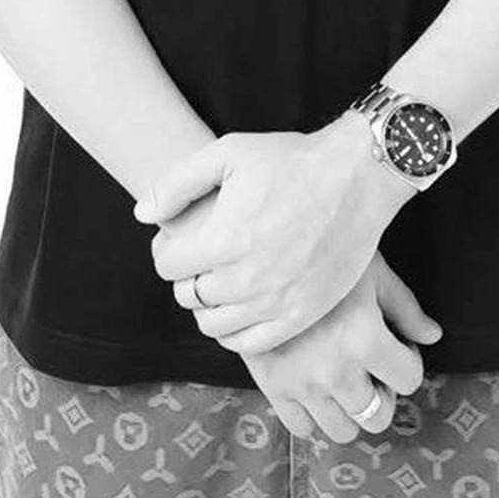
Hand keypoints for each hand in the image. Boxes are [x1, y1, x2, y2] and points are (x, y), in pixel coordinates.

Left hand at [134, 124, 409, 354]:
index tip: (179, 238)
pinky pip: (250, 345)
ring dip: (207, 305)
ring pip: (214, 325)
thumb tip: (142, 214)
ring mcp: (276, 302)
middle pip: (188, 296)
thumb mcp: (228, 152)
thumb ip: (177, 184)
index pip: (168, 265)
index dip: (167, 248)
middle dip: (186, 275)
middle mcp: (246, 279)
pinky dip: (235, 332)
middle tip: (201, 257)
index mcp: (224, 239)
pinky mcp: (301, 315)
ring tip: (220, 280)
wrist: (357, 177)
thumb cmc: (291, 159)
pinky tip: (240, 306)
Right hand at [238, 250, 443, 441]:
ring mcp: (302, 383)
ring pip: (342, 430)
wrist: (259, 252)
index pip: (409, 378)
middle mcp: (335, 371)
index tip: (396, 342)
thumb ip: (405, 308)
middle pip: (377, 416)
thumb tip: (432, 336)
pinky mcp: (272, 386)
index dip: (408, 359)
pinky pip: (302, 428)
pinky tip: (314, 382)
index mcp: (364, 338)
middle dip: (382, 393)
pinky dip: (313, 413)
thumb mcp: (371, 270)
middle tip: (372, 365)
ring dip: (350, 408)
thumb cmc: (322, 253)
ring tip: (345, 375)